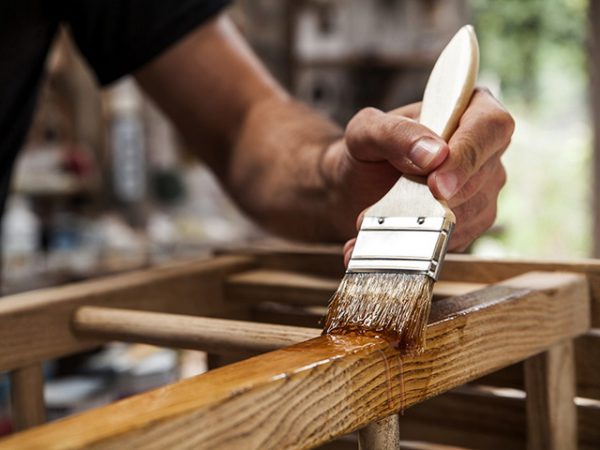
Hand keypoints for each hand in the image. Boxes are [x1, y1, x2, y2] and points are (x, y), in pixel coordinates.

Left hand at [319, 88, 513, 264]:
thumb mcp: (365, 132)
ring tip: (382, 221)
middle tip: (394, 207)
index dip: (467, 155)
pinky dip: (422, 242)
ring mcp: (484, 187)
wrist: (356, 189)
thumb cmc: (366, 152)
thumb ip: (394, 133)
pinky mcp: (474, 221)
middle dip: (438, 197)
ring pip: (472, 211)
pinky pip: (458, 237)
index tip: (436, 184)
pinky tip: (392, 236)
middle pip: (483, 175)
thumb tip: (434, 154)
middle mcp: (485, 149)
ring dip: (426, 222)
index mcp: (469, 109)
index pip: (490, 126)